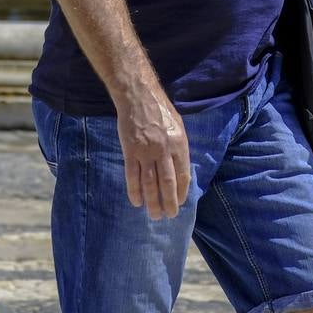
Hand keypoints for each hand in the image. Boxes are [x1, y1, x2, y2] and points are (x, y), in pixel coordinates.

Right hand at [116, 89, 191, 218]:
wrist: (138, 96)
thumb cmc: (160, 110)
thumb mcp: (178, 126)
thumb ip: (180, 148)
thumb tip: (181, 170)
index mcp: (179, 144)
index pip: (182, 175)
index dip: (181, 192)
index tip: (179, 203)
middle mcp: (164, 150)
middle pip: (167, 183)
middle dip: (169, 203)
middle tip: (168, 216)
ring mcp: (146, 151)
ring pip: (150, 183)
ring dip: (152, 202)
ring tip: (154, 214)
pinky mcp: (130, 151)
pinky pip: (132, 176)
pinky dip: (134, 191)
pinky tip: (136, 202)